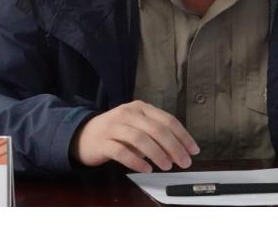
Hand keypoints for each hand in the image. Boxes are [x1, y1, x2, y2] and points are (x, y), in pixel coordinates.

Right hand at [70, 100, 198, 172]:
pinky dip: (136, 161)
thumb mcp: (137, 127)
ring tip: (166, 166)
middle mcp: (126, 114)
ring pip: (140, 139)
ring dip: (157, 154)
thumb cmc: (116, 132)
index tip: (193, 150)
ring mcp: (113, 127)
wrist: (84, 135)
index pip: (166, 119)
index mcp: (139, 108)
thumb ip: (156, 134)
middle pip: (155, 129)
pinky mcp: (103, 142)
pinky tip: (146, 168)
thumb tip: (181, 149)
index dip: (182, 135)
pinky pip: (122, 152)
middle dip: (174, 147)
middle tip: (184, 162)